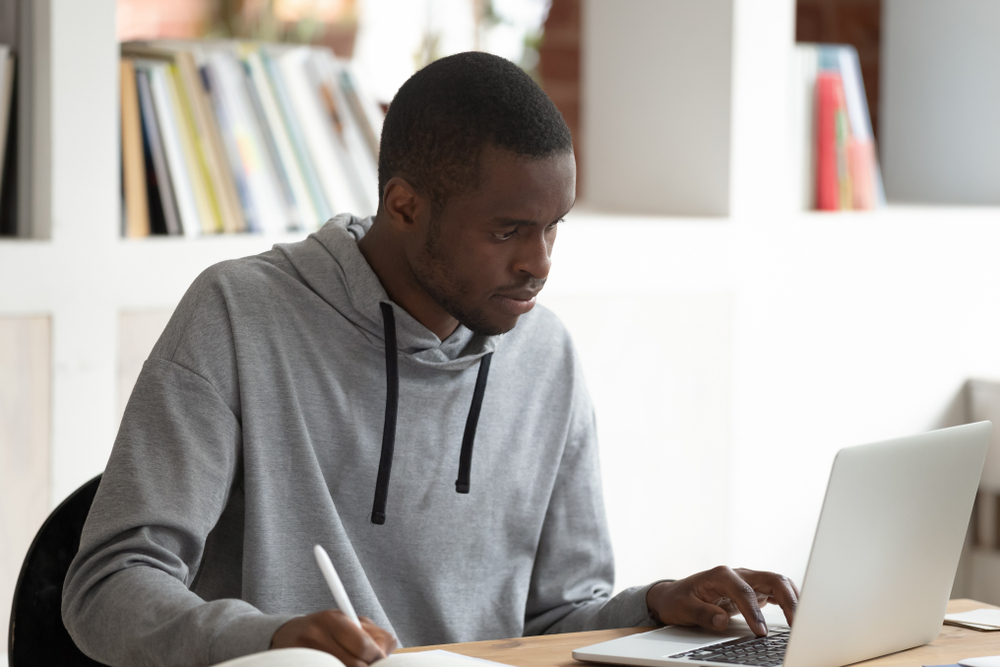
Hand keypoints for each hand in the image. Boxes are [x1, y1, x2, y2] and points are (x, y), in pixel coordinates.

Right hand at [271, 611, 396, 665]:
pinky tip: (339, 665)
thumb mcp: (347, 622)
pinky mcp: (301, 665)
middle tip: (367, 663)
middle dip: (367, 666)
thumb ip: (372, 634)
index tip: (380, 660)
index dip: (378, 657)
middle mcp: (317, 636)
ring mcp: (307, 654)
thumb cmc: (325, 628)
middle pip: (356, 664)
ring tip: (352, 662)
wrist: (287, 635)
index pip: (365, 646)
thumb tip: (387, 652)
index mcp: (333, 619)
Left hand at [645, 566, 798, 636]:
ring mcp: (748, 580)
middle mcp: (738, 573)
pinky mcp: (753, 589)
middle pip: (771, 579)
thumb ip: (702, 614)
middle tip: (796, 624)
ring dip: (793, 598)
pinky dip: (789, 600)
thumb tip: (721, 620)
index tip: (761, 632)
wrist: (675, 594)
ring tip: (803, 620)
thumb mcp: (683, 608)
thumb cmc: (679, 599)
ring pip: (778, 582)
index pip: (744, 591)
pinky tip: (797, 614)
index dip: (754, 612)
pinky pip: (776, 591)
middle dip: (788, 599)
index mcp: (721, 574)